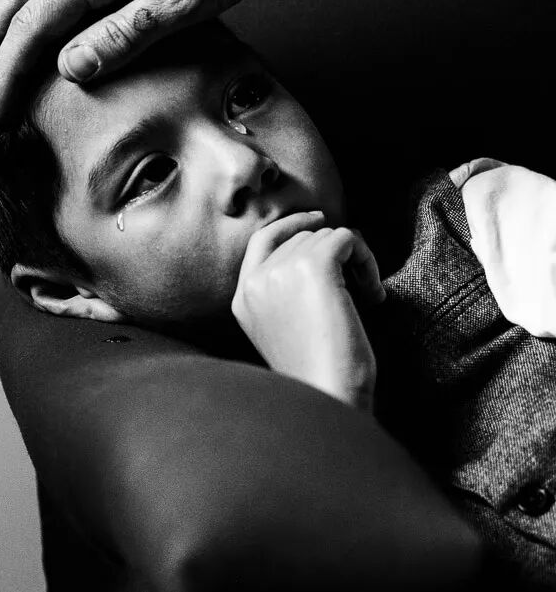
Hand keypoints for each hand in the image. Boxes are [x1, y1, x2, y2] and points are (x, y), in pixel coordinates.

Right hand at [231, 211, 384, 409]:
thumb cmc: (319, 376)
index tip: (322, 222)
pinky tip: (375, 296)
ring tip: (368, 298)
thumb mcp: (286, 331)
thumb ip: (285, 293)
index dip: (292, 224)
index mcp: (243, 298)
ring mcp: (281, 271)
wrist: (329, 397)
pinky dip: (368, 260)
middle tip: (361, 290)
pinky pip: (348, 239)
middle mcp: (256, 281)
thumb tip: (320, 249)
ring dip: (357, 261)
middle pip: (302, 238)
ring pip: (328, 237)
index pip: (262, 240)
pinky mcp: (313, 266)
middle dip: (336, 256)